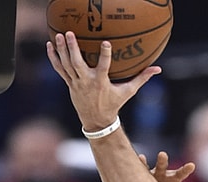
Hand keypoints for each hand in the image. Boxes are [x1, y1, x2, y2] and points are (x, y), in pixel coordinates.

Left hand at [46, 32, 160, 130]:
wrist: (97, 121)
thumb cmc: (114, 104)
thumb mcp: (128, 92)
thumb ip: (141, 78)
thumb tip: (158, 68)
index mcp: (101, 83)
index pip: (104, 67)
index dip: (105, 55)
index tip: (105, 42)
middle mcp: (87, 82)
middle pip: (77, 64)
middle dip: (72, 48)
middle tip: (69, 33)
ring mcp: (76, 83)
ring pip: (66, 65)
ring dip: (61, 50)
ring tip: (57, 35)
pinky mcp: (69, 84)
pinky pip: (59, 69)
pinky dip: (53, 58)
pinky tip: (49, 45)